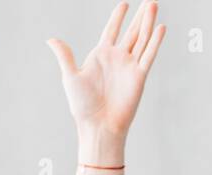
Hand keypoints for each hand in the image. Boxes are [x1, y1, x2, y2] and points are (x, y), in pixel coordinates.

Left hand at [48, 1, 165, 157]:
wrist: (98, 125)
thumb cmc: (82, 106)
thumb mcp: (70, 77)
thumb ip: (65, 55)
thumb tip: (51, 39)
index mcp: (101, 56)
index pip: (111, 30)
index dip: (118, 17)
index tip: (124, 4)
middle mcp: (117, 59)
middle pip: (132, 32)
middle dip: (139, 16)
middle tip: (149, 1)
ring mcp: (129, 66)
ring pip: (142, 39)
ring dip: (148, 22)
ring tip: (153, 5)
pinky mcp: (139, 76)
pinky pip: (148, 55)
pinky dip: (155, 41)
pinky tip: (160, 28)